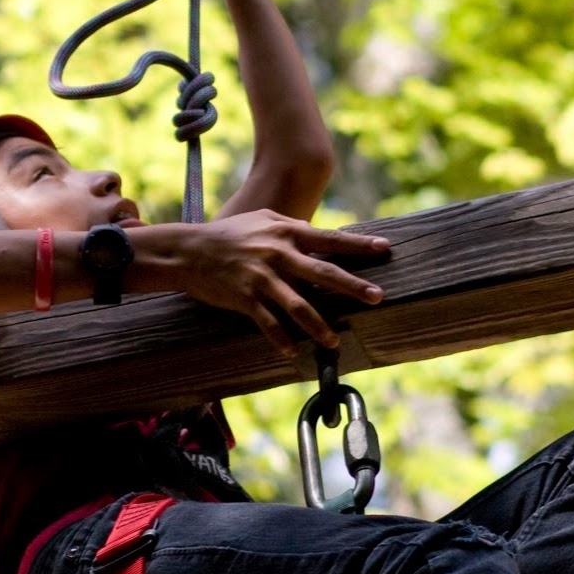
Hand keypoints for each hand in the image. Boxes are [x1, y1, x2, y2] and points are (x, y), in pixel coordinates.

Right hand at [175, 211, 388, 357]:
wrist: (188, 251)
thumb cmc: (229, 234)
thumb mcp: (263, 221)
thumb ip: (292, 228)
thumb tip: (319, 234)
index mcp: (286, 232)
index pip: (330, 239)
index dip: (358, 245)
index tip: (385, 250)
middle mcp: (278, 254)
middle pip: (323, 272)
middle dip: (353, 286)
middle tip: (377, 297)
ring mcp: (261, 277)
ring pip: (298, 305)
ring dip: (318, 325)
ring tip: (333, 340)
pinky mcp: (244, 298)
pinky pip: (267, 323)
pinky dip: (280, 339)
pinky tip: (291, 352)